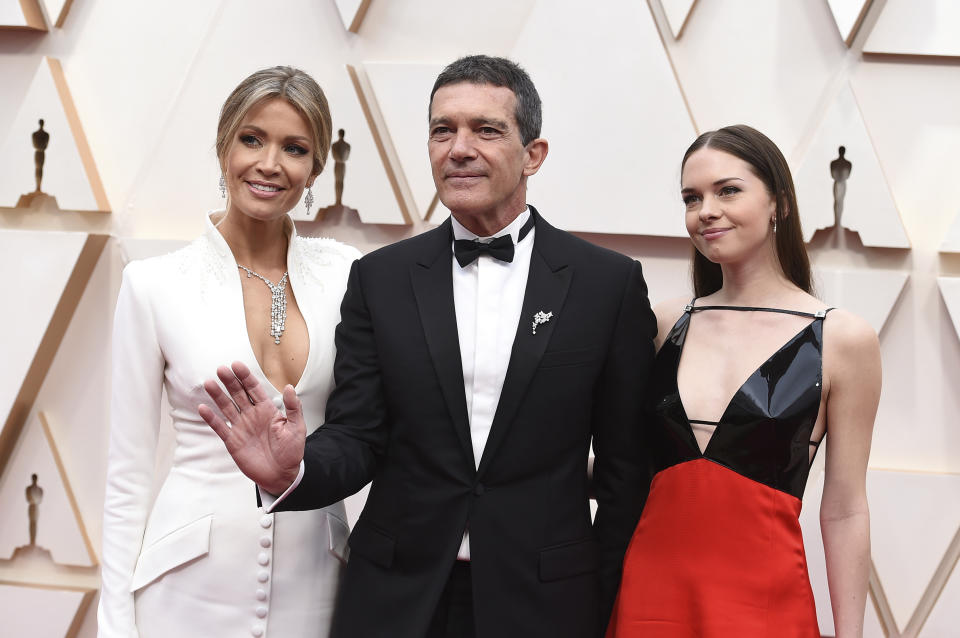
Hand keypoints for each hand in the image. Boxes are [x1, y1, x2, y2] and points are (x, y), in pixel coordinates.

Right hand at [198, 362, 304, 494]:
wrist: (282, 475)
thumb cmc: (292, 451)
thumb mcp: (297, 428)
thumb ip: (293, 408)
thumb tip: (289, 387)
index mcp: (267, 409)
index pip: (254, 388)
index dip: (245, 377)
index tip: (237, 365)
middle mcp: (252, 415)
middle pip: (238, 394)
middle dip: (230, 382)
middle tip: (221, 369)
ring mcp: (241, 427)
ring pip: (226, 407)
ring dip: (218, 396)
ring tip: (209, 383)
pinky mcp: (232, 441)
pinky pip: (220, 427)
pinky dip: (211, 418)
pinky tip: (202, 408)